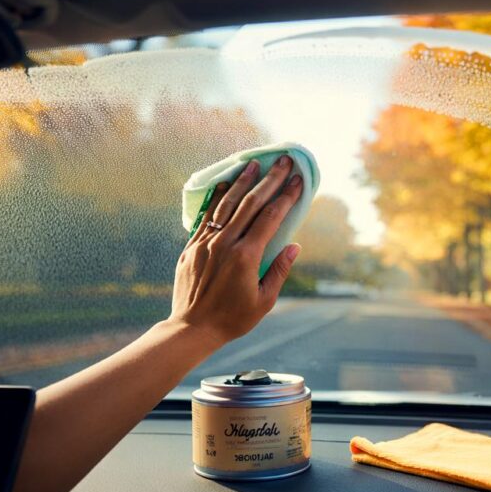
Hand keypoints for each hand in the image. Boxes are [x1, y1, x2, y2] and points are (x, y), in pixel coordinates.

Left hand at [168, 155, 302, 348]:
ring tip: (254, 164)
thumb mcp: (264, 301)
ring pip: (227, 204)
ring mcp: (206, 242)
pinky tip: (226, 184)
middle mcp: (225, 243)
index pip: (271, 217)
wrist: (192, 328)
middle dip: (270, 180)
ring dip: (242, 182)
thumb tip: (295, 246)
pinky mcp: (192, 246)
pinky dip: (217, 198)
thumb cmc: (233, 319)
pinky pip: (206, 215)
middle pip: (251, 203)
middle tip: (283, 162)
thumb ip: (279, 271)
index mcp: (246, 256)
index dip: (286, 197)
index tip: (298, 181)